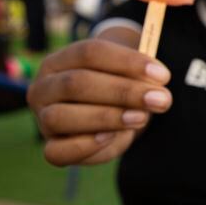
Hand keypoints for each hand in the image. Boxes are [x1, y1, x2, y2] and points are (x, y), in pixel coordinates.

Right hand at [27, 39, 172, 165]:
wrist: (109, 116)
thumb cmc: (118, 89)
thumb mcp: (130, 77)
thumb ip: (140, 77)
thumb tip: (155, 86)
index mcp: (62, 59)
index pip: (90, 52)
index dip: (128, 62)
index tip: (163, 76)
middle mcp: (45, 87)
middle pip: (77, 82)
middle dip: (124, 91)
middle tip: (161, 99)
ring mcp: (43, 118)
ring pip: (61, 116)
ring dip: (107, 117)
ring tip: (141, 118)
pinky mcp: (51, 147)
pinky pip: (57, 152)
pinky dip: (85, 146)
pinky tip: (110, 137)